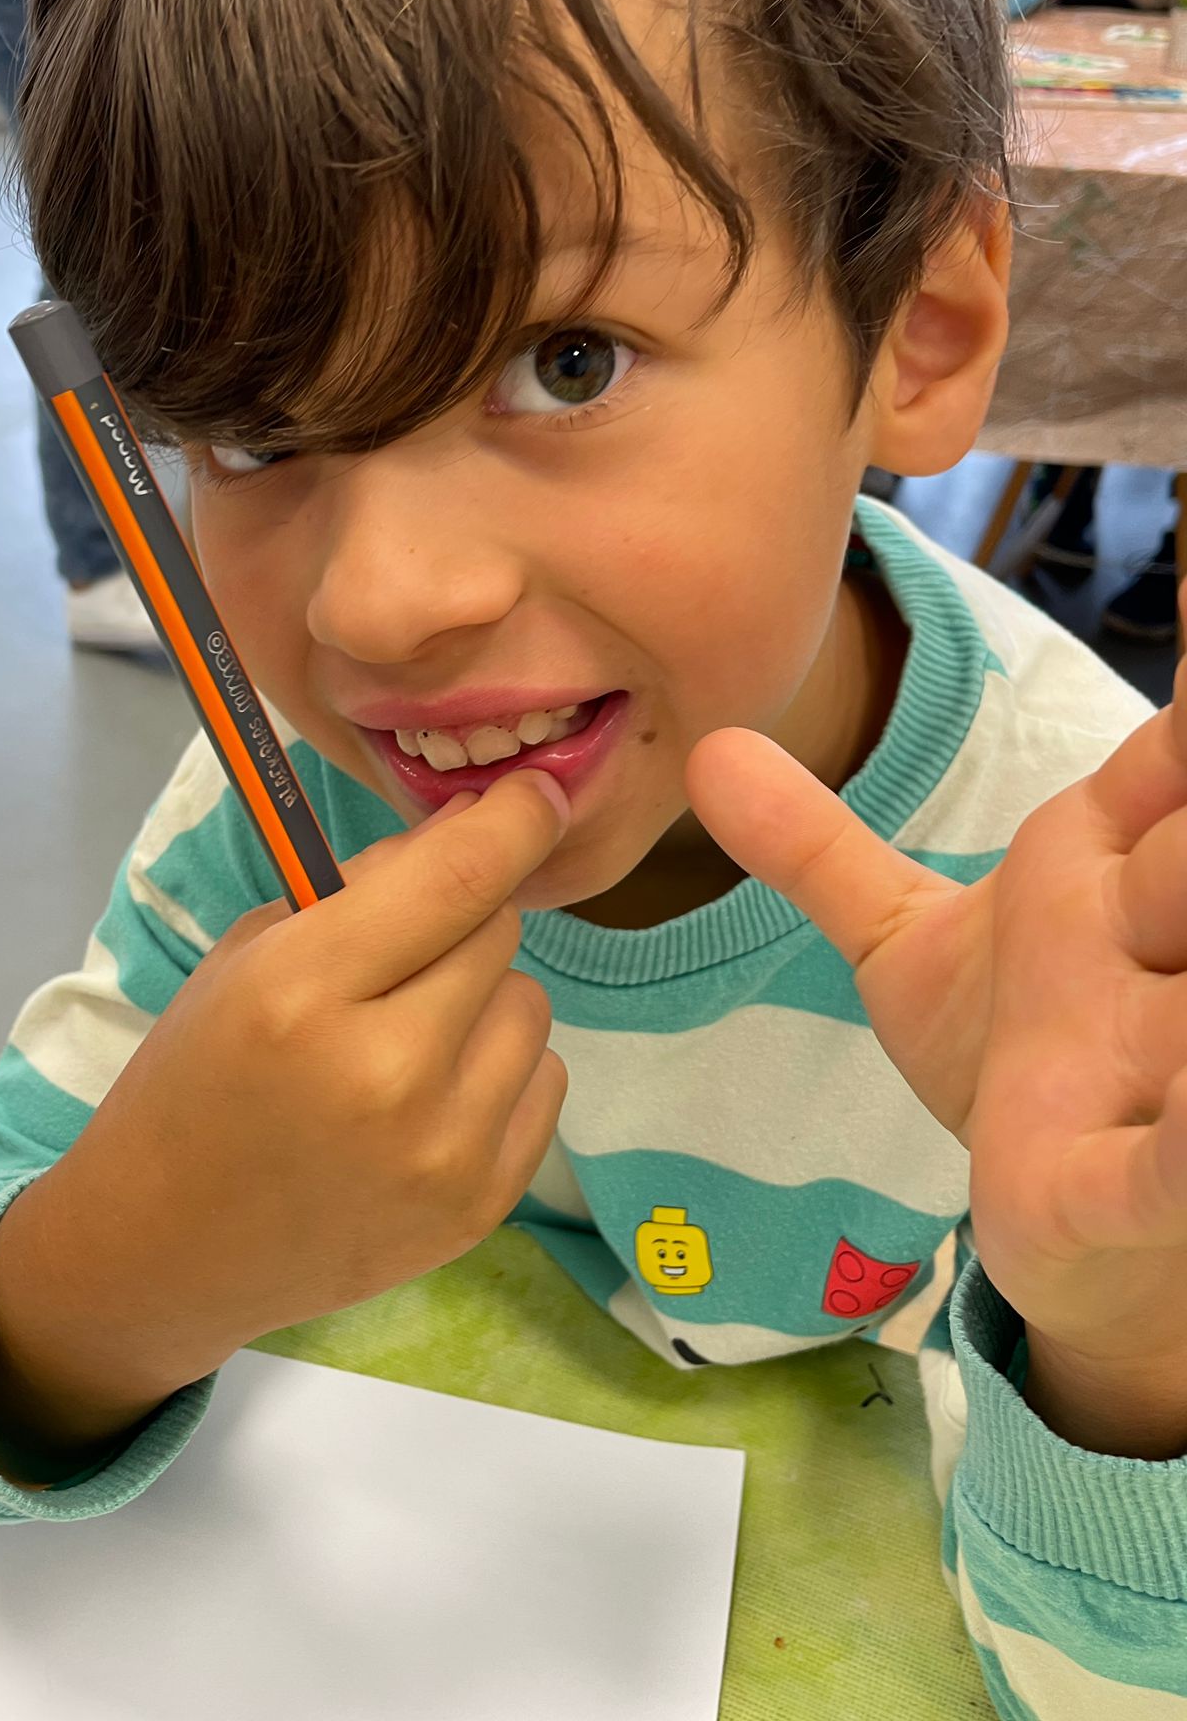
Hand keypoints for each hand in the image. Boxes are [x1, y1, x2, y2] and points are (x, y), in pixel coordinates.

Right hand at [0, 768, 569, 1468]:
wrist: (166, 1248)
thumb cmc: (195, 1080)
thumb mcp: (247, 958)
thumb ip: (360, 890)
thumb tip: (476, 827)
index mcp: (302, 990)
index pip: (456, 878)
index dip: (513, 821)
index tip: (538, 795)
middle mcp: (385, 1071)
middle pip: (498, 933)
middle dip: (459, 922)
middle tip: (399, 957)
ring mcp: (442, 1149)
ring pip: (530, 1005)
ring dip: (482, 1000)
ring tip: (409, 1037)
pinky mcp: (479, 1205)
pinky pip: (545, 1081)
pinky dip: (499, 1072)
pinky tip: (431, 1097)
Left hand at [687, 601, 1186, 1454]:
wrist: (1065, 1229)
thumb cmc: (1022, 1060)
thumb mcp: (910, 944)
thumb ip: (820, 851)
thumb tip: (708, 750)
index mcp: (1098, 868)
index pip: (1164, 760)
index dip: (1178, 729)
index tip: (1182, 617)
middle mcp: (1150, 946)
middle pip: (1175, 862)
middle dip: (1165, 864)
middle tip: (1138, 880)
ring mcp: (1157, 1063)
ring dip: (1180, 984)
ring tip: (1167, 987)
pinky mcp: (1138, 1182)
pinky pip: (1169, 1159)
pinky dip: (1179, 1146)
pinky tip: (1180, 1127)